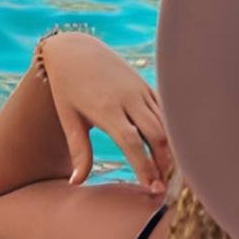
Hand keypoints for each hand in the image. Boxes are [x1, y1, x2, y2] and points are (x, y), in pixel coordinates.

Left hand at [37, 32, 172, 192]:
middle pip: (156, 134)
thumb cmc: (67, 87)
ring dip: (170, 149)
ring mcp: (139, 90)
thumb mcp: (69, 118)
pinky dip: (170, 129)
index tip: (151, 188)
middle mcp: (128, 98)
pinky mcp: (145, 85)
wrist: (75, 49)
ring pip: (164, 123)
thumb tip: (76, 183)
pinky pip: (164, 110)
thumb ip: (78, 151)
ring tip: (169, 174)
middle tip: (164, 187)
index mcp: (106, 109)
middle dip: (164, 162)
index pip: (132, 142)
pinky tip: (171, 148)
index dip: (145, 166)